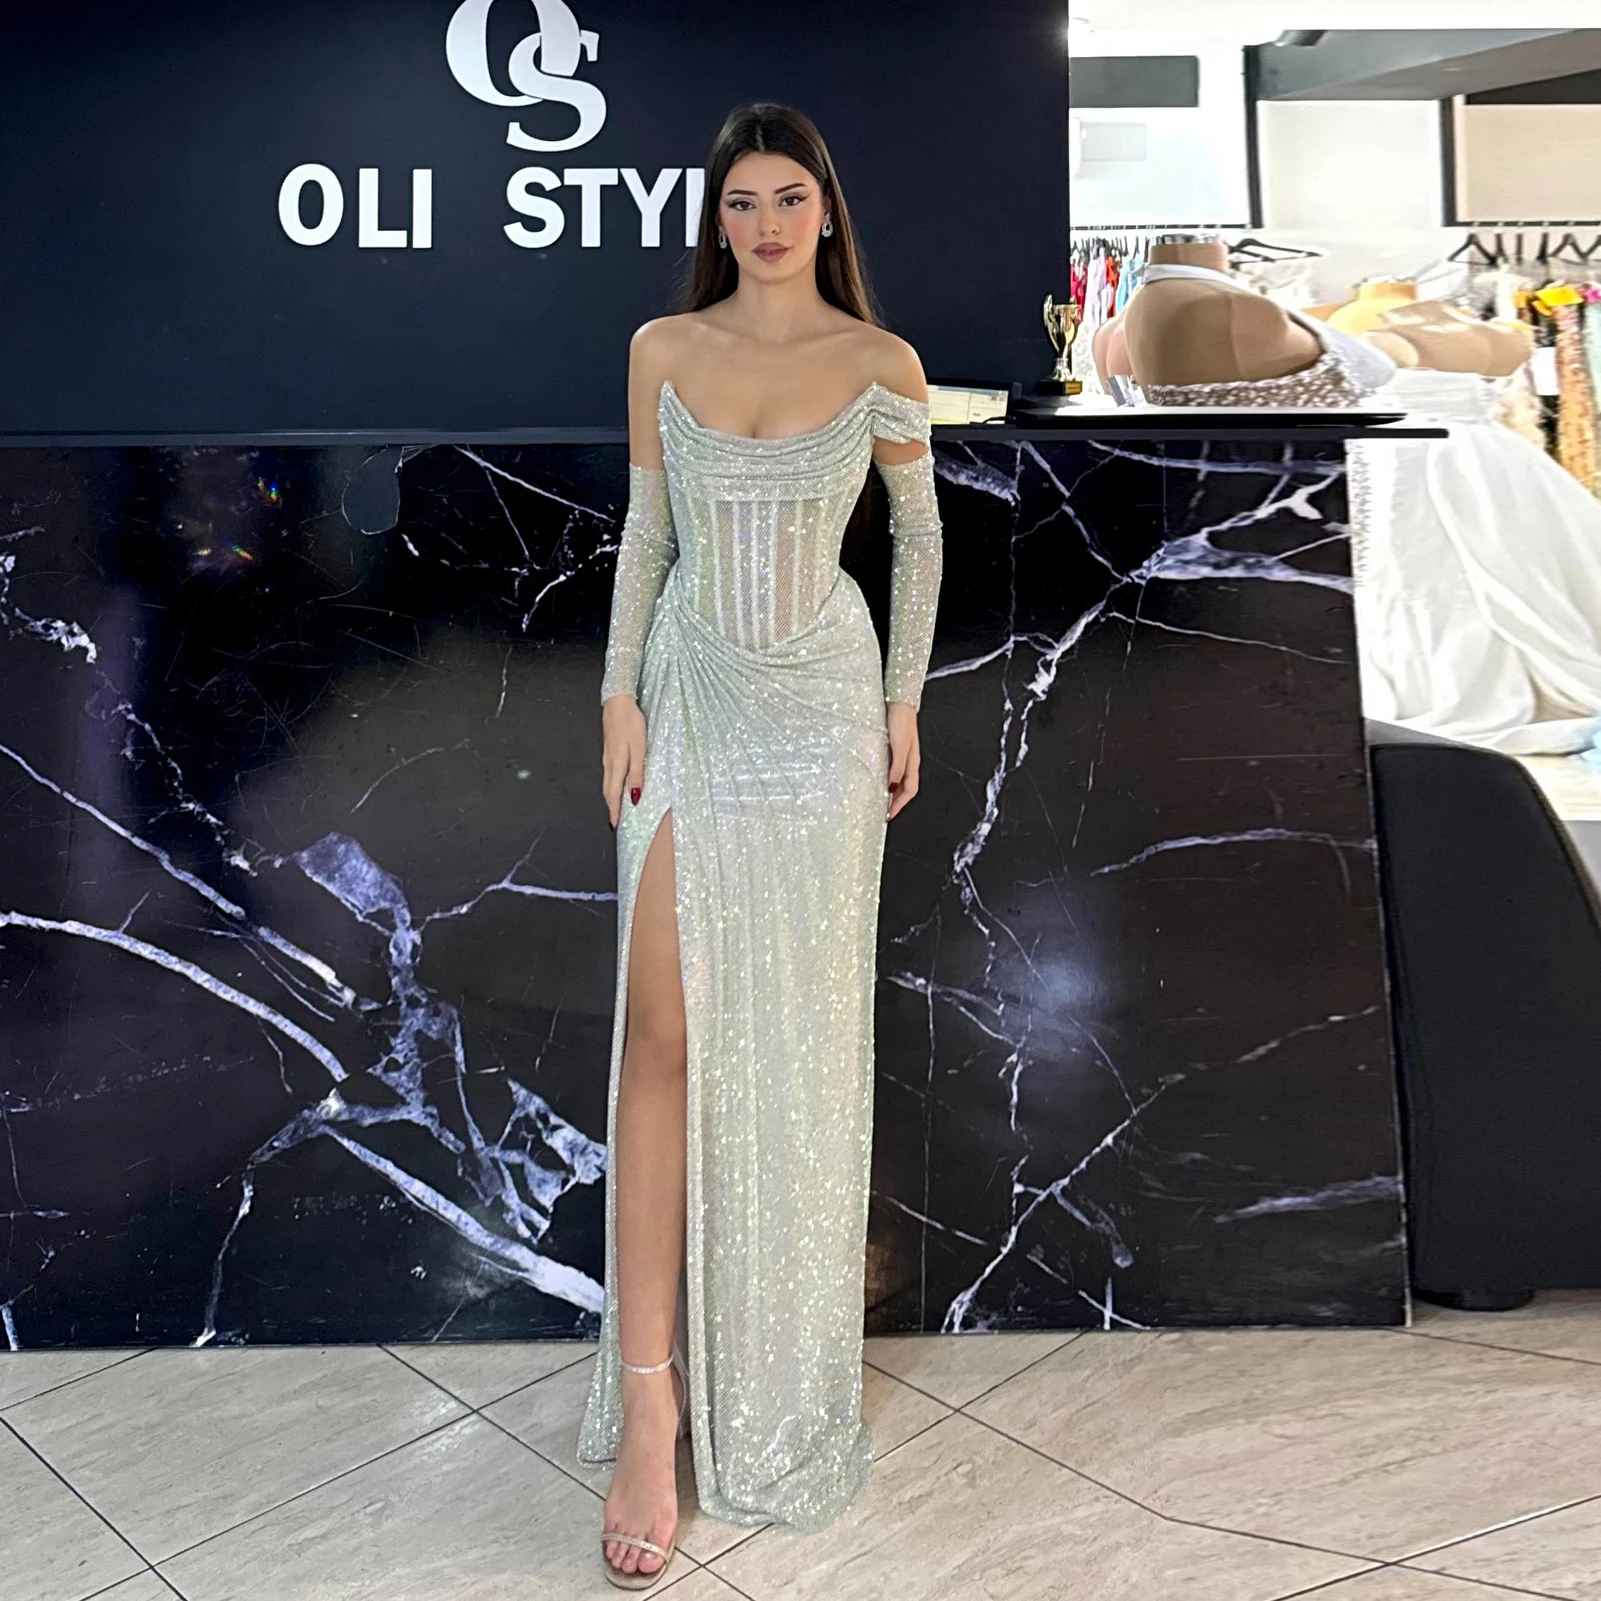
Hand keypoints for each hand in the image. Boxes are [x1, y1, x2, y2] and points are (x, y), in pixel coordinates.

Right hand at [601, 692, 646, 829]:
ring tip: (614, 807)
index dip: (614, 810)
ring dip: (610, 796)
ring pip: (606, 782)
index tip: (614, 825)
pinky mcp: (608, 749)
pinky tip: (615, 784)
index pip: (614, 794)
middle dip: (610, 807)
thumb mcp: (639, 749)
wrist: (618, 702)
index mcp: (617, 765)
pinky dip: (610, 784)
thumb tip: (634, 797)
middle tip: (613, 821)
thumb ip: (637, 773)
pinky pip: (608, 773)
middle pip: (608, 790)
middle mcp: (609, 763)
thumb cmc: (631, 723)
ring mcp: (607, 756)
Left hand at [886, 700, 920, 819]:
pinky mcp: (892, 748)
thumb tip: (891, 787)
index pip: (909, 791)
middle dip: (894, 801)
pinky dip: (883, 778)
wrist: (897, 701)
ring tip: (877, 799)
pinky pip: (889, 769)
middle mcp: (908, 761)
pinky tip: (874, 778)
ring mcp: (900, 755)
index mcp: (913, 763)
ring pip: (896, 779)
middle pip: (903, 788)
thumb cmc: (901, 721)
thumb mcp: (899, 746)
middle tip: (881, 811)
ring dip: (888, 791)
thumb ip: (896, 767)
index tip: (888, 815)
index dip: (899, 805)